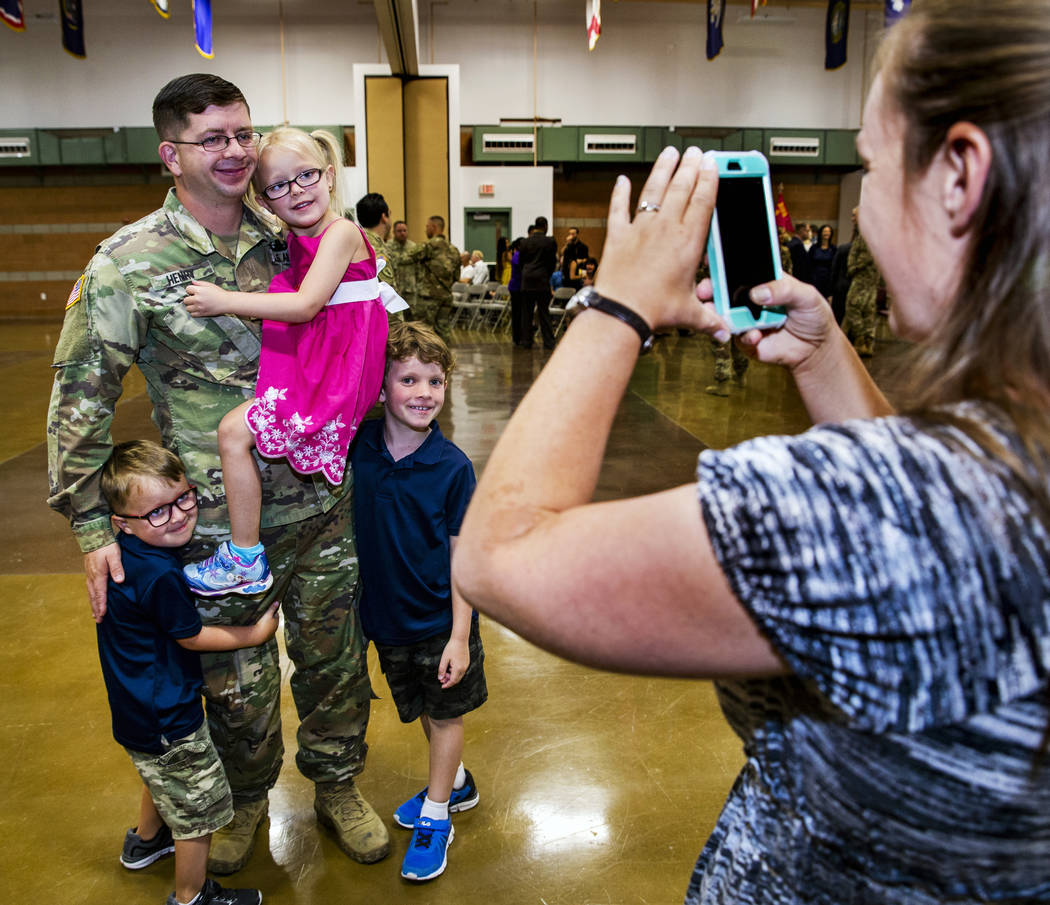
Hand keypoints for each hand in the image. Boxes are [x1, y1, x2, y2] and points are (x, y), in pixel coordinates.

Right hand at [85, 543, 122, 622]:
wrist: (93, 535)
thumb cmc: (106, 545)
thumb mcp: (114, 555)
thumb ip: (117, 568)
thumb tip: (120, 581)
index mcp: (98, 574)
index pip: (100, 593)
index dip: (101, 604)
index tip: (102, 615)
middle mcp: (92, 576)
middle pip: (94, 595)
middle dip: (96, 608)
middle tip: (98, 620)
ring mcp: (89, 574)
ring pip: (90, 592)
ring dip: (93, 603)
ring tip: (95, 614)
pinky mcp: (89, 571)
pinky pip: (90, 587)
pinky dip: (91, 595)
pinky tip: (93, 598)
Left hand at [183, 281, 231, 316]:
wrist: (227, 302)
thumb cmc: (219, 293)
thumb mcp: (209, 285)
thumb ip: (199, 283)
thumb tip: (192, 282)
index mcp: (199, 290)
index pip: (187, 289)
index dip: (190, 290)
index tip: (194, 292)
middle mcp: (198, 299)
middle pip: (185, 300)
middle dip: (189, 299)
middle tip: (194, 298)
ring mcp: (199, 307)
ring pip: (188, 308)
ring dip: (191, 306)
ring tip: (196, 304)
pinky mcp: (202, 313)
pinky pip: (192, 314)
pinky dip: (194, 312)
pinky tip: (198, 309)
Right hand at [249, 602, 280, 644]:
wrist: (257, 636)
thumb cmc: (263, 624)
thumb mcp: (267, 614)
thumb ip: (272, 608)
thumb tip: (277, 602)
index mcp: (276, 621)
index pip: (276, 615)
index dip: (272, 612)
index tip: (268, 611)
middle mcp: (276, 627)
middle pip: (274, 621)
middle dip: (271, 619)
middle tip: (265, 617)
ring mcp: (272, 633)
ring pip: (271, 627)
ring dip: (268, 625)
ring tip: (262, 623)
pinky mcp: (268, 637)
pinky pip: (267, 633)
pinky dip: (266, 631)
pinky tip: (262, 630)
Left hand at [437, 636, 469, 688]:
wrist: (460, 639)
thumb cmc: (452, 648)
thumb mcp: (444, 659)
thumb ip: (442, 669)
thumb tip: (440, 678)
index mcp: (458, 668)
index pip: (453, 681)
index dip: (447, 685)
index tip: (442, 686)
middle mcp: (464, 668)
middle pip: (457, 680)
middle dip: (449, 681)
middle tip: (442, 679)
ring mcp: (466, 665)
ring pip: (459, 676)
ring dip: (452, 676)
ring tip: (445, 673)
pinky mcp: (466, 662)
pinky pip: (461, 671)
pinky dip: (455, 672)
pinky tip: (450, 668)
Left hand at [594, 146, 728, 338]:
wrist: (621, 311)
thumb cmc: (655, 311)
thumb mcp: (690, 314)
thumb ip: (710, 320)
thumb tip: (725, 331)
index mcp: (688, 241)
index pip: (703, 201)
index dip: (709, 179)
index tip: (713, 164)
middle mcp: (665, 228)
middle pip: (681, 188)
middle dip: (690, 166)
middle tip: (696, 152)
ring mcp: (640, 229)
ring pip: (654, 190)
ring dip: (663, 169)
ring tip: (669, 153)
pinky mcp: (618, 236)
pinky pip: (618, 209)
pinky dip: (619, 194)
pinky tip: (622, 181)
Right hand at [718, 274, 838, 371]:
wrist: (816, 349)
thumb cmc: (813, 316)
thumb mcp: (806, 295)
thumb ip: (784, 289)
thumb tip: (758, 293)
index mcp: (762, 281)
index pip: (740, 270)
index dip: (725, 266)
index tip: (712, 262)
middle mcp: (749, 299)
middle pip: (724, 292)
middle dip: (711, 290)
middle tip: (705, 290)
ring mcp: (746, 320)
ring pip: (724, 315)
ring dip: (719, 315)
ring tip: (723, 315)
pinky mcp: (746, 340)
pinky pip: (737, 337)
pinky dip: (744, 336)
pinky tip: (756, 335)